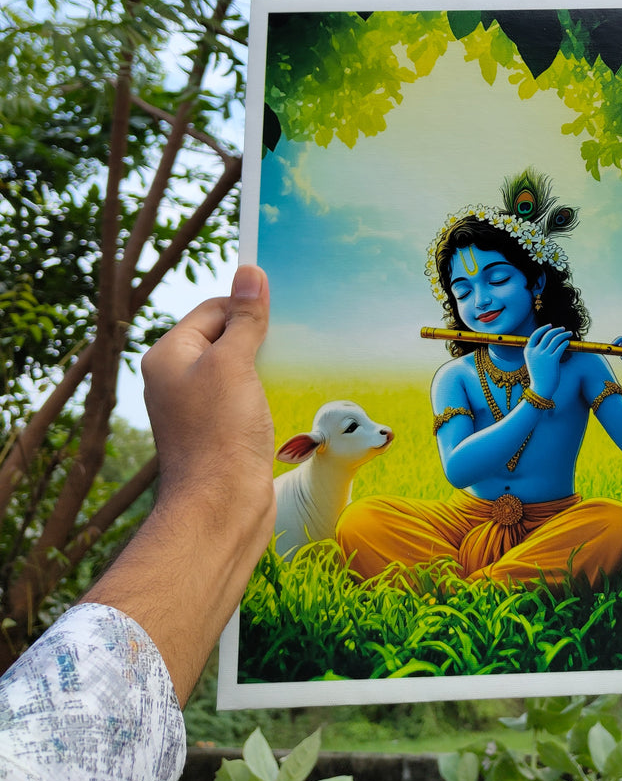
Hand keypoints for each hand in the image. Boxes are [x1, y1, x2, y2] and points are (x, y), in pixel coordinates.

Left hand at [142, 264, 274, 538]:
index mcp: (170, 355)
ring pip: (238, 368)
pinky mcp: (217, 430)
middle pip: (226, 336)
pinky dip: (264, 392)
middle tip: (293, 339)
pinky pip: (243, 396)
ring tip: (292, 369)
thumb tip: (250, 272)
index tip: (283, 311)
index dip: (247, 307)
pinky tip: (286, 396)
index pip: (214, 308)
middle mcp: (177, 378)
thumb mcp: (235, 364)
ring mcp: (196, 406)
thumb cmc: (220, 434)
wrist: (220, 509)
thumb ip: (245, 318)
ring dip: (265, 366)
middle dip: (259, 337)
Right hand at [523, 324, 571, 401]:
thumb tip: (548, 340)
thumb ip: (537, 351)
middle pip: (547, 335)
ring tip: (568, 333)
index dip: (543, 328)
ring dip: (563, 334)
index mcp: (528, 351)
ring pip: (555, 339)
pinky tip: (568, 342)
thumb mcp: (533, 361)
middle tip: (563, 329)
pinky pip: (560, 347)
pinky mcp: (552, 360)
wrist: (541, 389)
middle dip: (556, 330)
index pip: (535, 334)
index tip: (551, 325)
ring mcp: (543, 356)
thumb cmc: (539, 375)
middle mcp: (535, 351)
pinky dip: (565, 342)